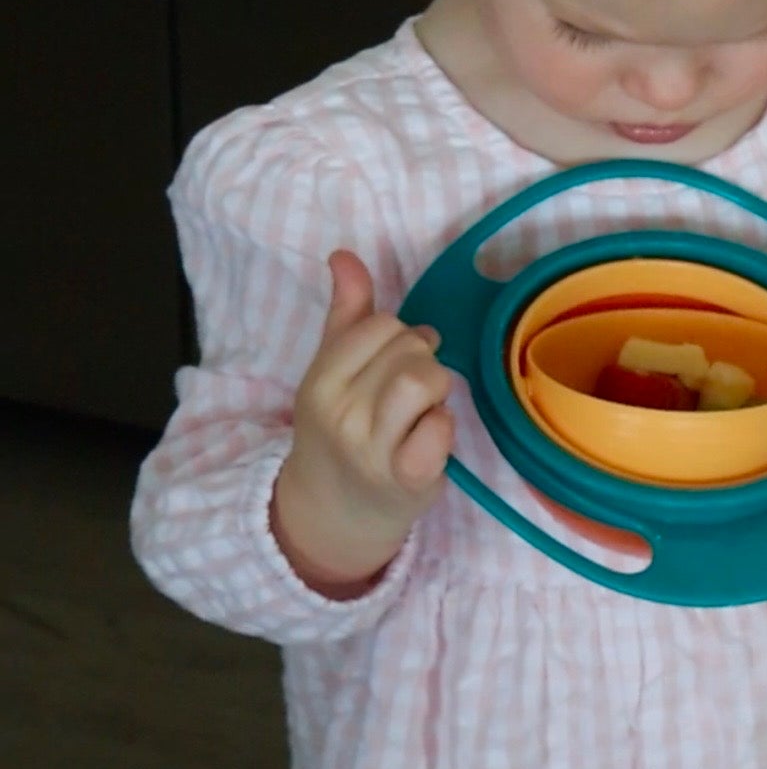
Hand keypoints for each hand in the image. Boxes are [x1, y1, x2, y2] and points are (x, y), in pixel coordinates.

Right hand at [272, 249, 453, 588]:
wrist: (335, 512)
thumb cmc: (341, 432)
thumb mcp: (331, 373)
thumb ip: (345, 314)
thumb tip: (344, 255)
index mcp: (320, 381)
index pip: (379, 325)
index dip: (400, 335)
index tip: (396, 359)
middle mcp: (340, 414)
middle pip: (408, 350)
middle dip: (421, 361)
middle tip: (411, 390)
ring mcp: (372, 449)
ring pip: (426, 381)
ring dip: (437, 390)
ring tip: (424, 408)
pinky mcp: (407, 479)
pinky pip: (442, 428)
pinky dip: (445, 427)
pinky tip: (430, 437)